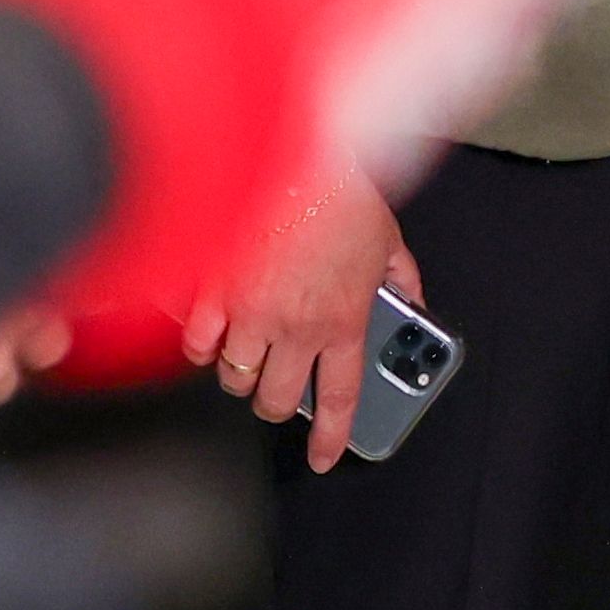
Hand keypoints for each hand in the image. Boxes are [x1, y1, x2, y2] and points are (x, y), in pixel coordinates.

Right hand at [186, 176, 407, 472]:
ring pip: (234, 379)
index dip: (330, 438)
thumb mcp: (389, 239)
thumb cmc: (341, 190)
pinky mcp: (213, 292)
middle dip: (276, 403)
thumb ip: (401, 278)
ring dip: (240, 375)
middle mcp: (297, 328)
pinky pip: (198, 346)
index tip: (322, 455)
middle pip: (277, 401)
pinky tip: (210, 335)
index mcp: (343, 321)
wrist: (296, 153)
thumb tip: (411, 298)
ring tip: (246, 356)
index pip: (341, 400)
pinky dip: (201, 347)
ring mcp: (251, 314)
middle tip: (278, 387)